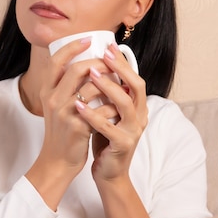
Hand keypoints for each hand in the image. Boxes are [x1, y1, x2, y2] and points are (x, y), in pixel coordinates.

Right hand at [36, 38, 112, 175]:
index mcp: (46, 91)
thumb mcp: (56, 106)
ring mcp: (65, 113)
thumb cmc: (62, 130)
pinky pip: (102, 109)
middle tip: (111, 62)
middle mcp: (53, 99)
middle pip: (77, 69)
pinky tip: (120, 106)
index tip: (89, 38)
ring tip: (121, 84)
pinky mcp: (78, 126)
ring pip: (92, 87)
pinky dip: (114, 105)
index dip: (72, 47)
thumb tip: (87, 64)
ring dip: (111, 83)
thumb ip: (65, 86)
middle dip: (99, 62)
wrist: (58, 159)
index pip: (56, 61)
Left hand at [74, 42, 147, 182]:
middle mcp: (140, 116)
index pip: (134, 77)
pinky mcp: (122, 145)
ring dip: (108, 87)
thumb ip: (106, 94)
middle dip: (120, 68)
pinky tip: (78, 106)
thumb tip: (93, 65)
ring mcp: (133, 131)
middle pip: (136, 86)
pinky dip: (93, 115)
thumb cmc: (105, 138)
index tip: (108, 45)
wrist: (108, 172)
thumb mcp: (107, 112)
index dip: (123, 61)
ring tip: (91, 74)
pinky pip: (108, 127)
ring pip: (125, 104)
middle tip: (103, 54)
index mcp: (137, 106)